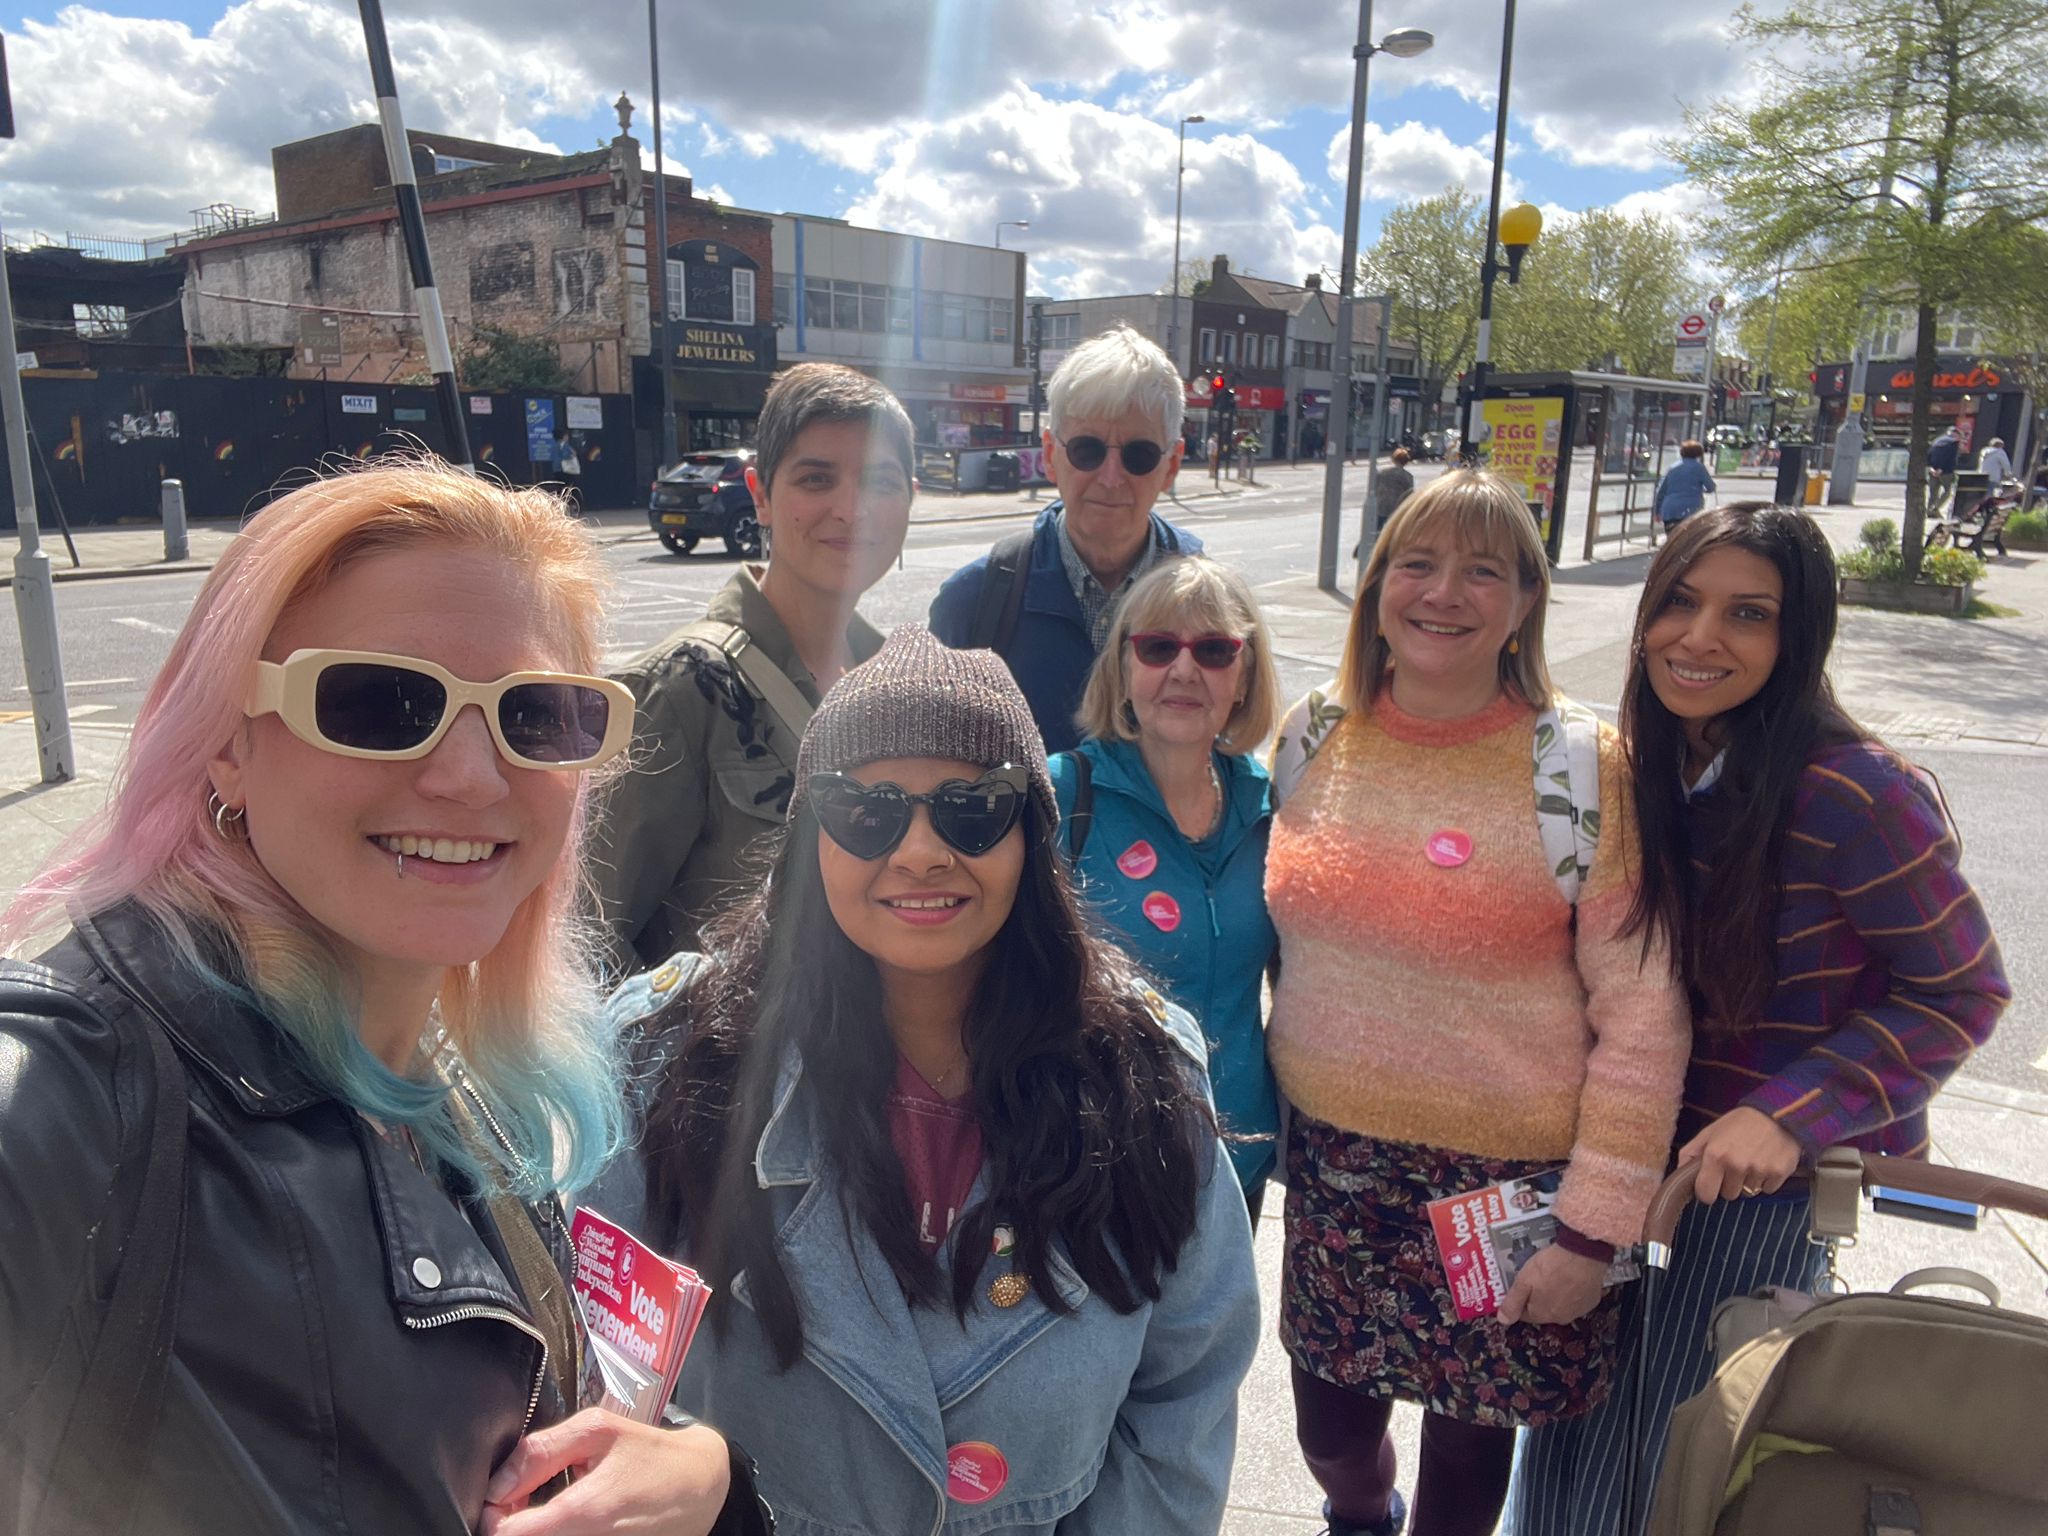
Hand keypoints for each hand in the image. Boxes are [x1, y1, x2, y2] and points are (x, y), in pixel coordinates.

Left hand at [479, 1410, 729, 1535]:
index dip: (493, 1512)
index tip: (502, 1494)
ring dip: (532, 1527)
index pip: (506, 1534)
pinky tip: (566, 1519)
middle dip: (510, 1520)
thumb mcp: (600, 1430)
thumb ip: (542, 1449)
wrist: (703, 1487)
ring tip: (545, 1506)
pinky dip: (556, 1532)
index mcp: (583, 1513)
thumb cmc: (652, 1455)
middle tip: (523, 1495)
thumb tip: (499, 1482)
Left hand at [1498, 1244, 1608, 1327]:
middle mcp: (1561, 1318)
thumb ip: (1513, 1302)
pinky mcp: (1591, 1301)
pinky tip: (1569, 1277)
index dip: (1519, 1300)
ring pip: (1560, 1305)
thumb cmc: (1551, 1266)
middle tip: (1536, 1277)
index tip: (1520, 1286)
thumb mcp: (1524, 1281)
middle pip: (1543, 1310)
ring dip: (1555, 1294)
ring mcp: (1579, 1311)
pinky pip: (1576, 1299)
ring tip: (1553, 1275)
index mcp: (1542, 1314)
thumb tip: (1503, 1320)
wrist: (1582, 1254)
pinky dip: (1572, 1291)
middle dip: (1537, 1297)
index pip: (1524, 1314)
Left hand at [1677, 1106, 1802, 1204]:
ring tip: (1752, 1160)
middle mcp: (1737, 1165)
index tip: (1711, 1183)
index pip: (1706, 1195)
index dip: (1707, 1190)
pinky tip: (1766, 1162)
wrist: (1778, 1111)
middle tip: (1735, 1164)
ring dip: (1748, 1181)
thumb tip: (1679, 1176)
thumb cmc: (1740, 1122)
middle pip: (1729, 1195)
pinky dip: (1766, 1180)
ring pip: (1748, 1193)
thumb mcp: (1710, 1132)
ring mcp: (1759, 1170)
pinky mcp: (1779, 1173)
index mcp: (1715, 1155)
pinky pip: (1768, 1189)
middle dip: (1729, 1183)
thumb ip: (1691, 1154)